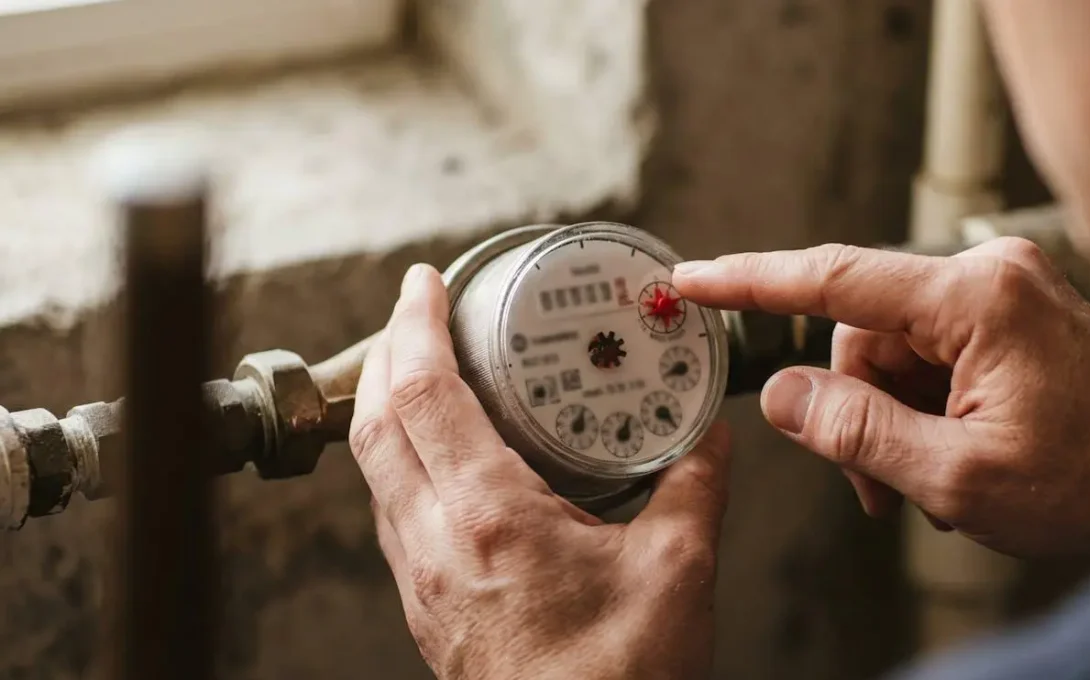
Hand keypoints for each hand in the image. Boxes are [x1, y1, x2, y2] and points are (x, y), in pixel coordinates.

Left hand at [350, 264, 730, 678]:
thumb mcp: (678, 569)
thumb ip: (695, 486)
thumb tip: (710, 435)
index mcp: (489, 518)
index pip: (423, 395)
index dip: (414, 326)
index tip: (423, 283)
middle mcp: (436, 543)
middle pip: (375, 423)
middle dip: (386, 353)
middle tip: (418, 314)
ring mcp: (421, 580)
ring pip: (375, 470)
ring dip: (387, 407)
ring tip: (425, 373)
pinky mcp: (427, 607)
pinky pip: (393, 512)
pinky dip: (403, 460)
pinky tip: (446, 461)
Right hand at [675, 238, 1089, 556]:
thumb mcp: (958, 476)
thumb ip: (856, 432)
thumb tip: (781, 394)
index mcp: (975, 298)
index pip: (834, 278)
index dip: (751, 283)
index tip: (691, 281)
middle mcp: (989, 275)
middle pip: (862, 335)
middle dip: (856, 411)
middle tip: (878, 485)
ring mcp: (1004, 293)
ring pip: (891, 353)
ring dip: (891, 422)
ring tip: (931, 485)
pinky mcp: (1012, 317)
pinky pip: (930, 356)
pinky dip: (922, 411)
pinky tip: (952, 458)